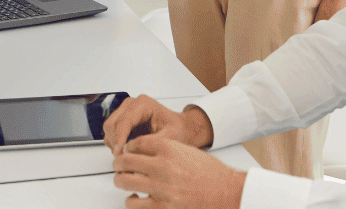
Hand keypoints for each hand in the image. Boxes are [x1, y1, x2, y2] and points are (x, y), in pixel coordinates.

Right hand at [103, 97, 210, 154]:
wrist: (177, 127)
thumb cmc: (175, 129)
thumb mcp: (170, 137)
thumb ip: (152, 142)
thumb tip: (131, 150)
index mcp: (143, 104)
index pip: (124, 121)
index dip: (120, 139)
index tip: (120, 154)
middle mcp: (131, 104)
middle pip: (112, 124)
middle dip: (116, 143)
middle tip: (124, 159)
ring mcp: (124, 111)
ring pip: (108, 128)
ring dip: (114, 144)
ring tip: (128, 155)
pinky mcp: (121, 119)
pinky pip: (110, 133)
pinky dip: (115, 144)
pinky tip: (127, 150)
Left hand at [113, 136, 244, 208]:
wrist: (227, 192)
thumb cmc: (211, 173)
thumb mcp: (187, 151)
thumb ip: (166, 150)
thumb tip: (144, 153)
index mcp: (169, 148)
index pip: (136, 142)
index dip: (128, 147)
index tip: (127, 150)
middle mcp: (162, 166)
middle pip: (125, 160)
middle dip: (118, 163)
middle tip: (118, 165)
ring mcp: (161, 187)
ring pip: (124, 181)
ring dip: (120, 180)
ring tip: (122, 180)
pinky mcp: (162, 207)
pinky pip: (133, 203)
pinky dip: (131, 200)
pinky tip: (135, 198)